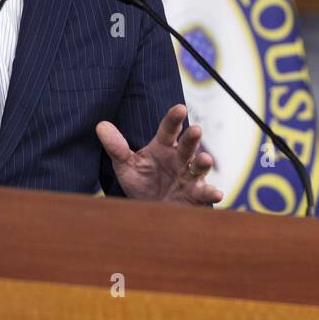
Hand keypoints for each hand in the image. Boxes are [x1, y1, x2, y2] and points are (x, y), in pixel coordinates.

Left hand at [96, 104, 222, 205]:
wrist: (152, 211)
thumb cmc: (142, 183)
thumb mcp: (127, 166)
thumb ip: (116, 147)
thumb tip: (100, 125)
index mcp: (163, 147)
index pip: (169, 129)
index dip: (174, 119)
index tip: (180, 108)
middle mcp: (180, 158)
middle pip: (187, 144)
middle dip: (192, 138)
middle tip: (196, 130)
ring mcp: (190, 176)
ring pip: (199, 166)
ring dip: (203, 162)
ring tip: (206, 160)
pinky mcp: (196, 195)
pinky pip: (206, 193)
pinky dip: (212, 193)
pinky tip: (218, 193)